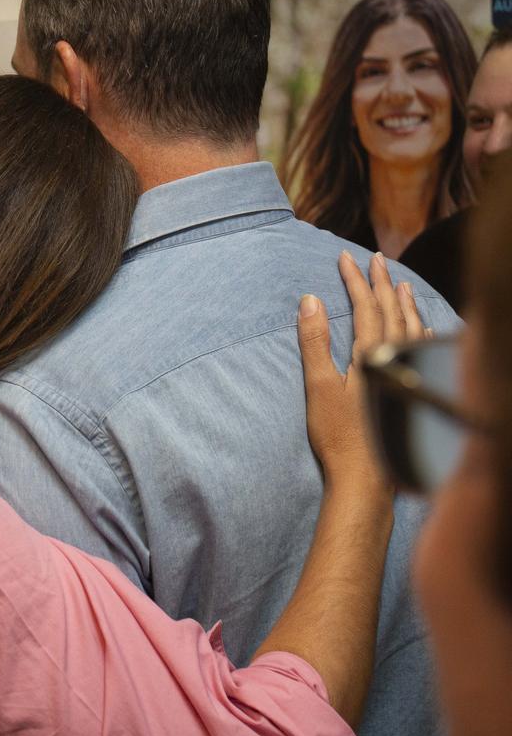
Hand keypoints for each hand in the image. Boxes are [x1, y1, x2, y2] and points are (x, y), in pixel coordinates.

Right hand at [298, 251, 427, 487]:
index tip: (345, 257)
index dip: (355, 280)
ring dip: (405, 303)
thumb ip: (314, 342)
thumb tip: (309, 300)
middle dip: (381, 282)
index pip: (365, 306)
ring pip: (412, 328)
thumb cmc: (339, 435)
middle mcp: (396, 360)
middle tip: (374, 259)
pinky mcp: (413, 393)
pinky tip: (423, 329)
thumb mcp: (319, 386)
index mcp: (371, 354)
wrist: (367, 478)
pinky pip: (424, 351)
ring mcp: (409, 377)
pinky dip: (421, 332)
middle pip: (391, 311)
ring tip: (401, 283)